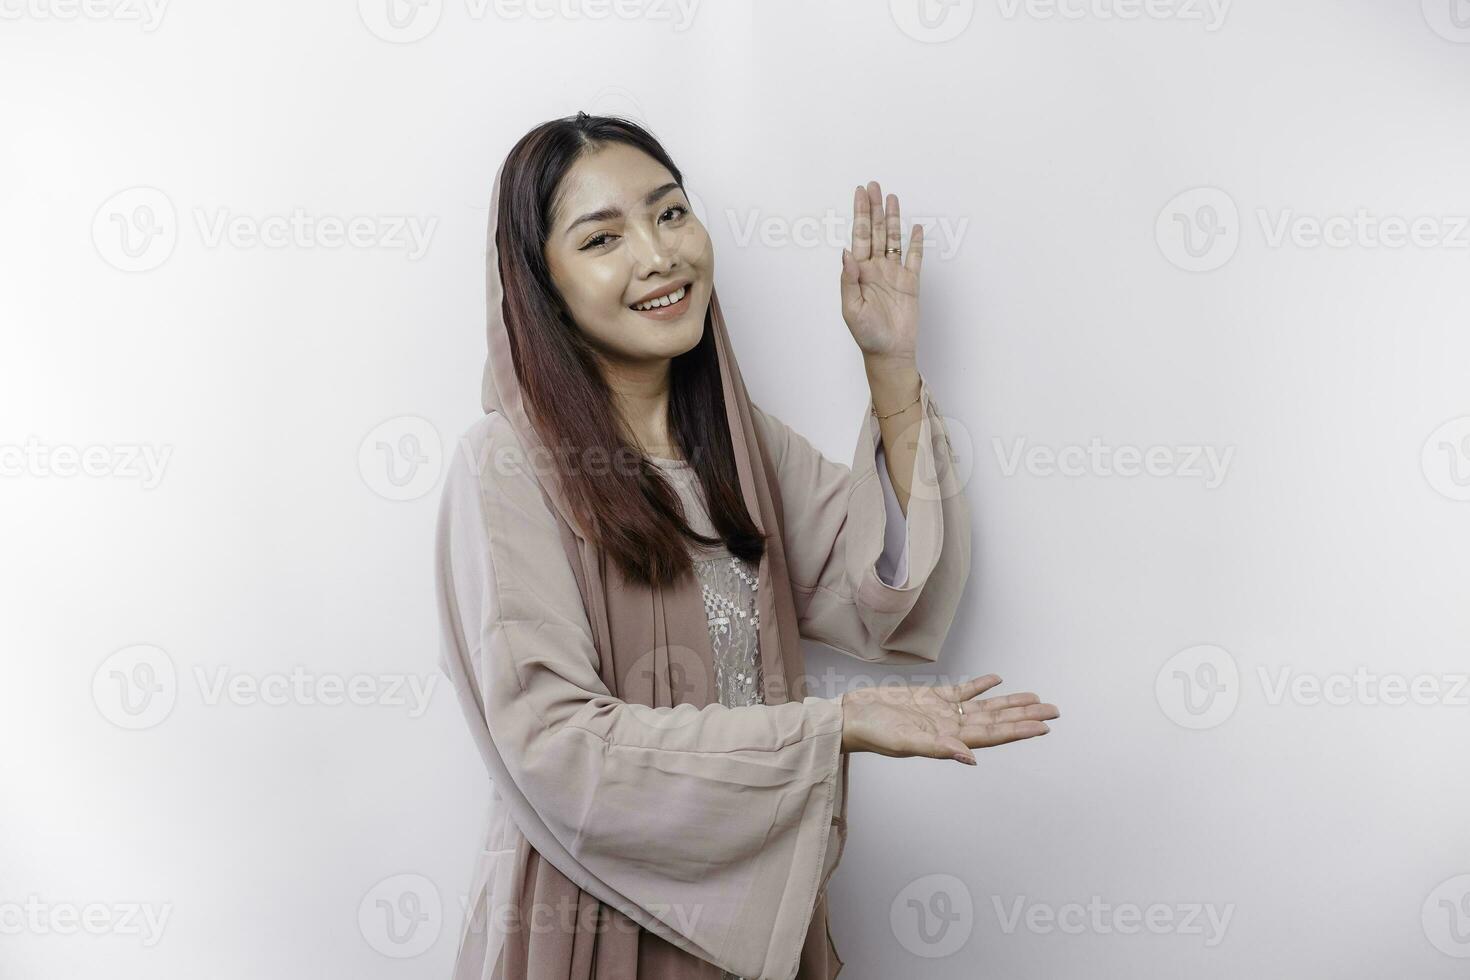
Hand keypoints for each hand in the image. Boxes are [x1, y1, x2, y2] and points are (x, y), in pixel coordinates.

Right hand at [839, 674, 1058, 764]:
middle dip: (1025, 715)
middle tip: (1053, 711)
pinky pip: (962, 691)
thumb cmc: (873, 733)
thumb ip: (939, 748)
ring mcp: (942, 712)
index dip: (1018, 731)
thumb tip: (971, 759)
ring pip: (985, 706)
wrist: (851, 716)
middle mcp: (951, 726)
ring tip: (1035, 698)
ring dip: (1010, 702)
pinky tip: (996, 680)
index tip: (1043, 727)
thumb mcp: (906, 742)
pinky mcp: (930, 697)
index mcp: (949, 739)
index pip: (992, 735)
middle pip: (996, 721)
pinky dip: (980, 686)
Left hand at [840, 180, 922, 363]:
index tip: (860, 193)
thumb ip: (848, 280)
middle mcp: (876, 269)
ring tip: (892, 198)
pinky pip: (914, 258)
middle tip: (874, 185)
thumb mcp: (850, 308)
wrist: (889, 352)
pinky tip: (915, 227)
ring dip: (892, 219)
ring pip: (893, 239)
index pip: (859, 236)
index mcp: (859, 272)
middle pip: (875, 231)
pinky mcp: (911, 283)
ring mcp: (894, 274)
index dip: (859, 214)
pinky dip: (916, 243)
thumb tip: (846, 252)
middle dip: (874, 208)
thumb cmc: (866, 334)